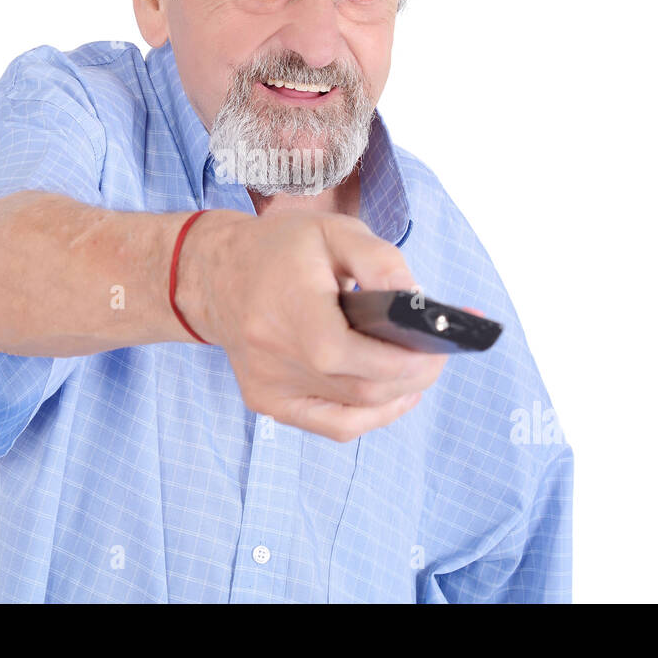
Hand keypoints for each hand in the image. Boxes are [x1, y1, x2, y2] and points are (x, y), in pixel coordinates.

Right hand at [176, 209, 449, 442]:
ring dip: (397, 394)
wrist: (217, 274)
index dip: (407, 361)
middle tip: (437, 353)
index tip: (440, 346)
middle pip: (364, 390)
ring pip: (354, 412)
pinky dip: (369, 414)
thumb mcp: (336, 232)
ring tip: (416, 367)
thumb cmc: (281, 250)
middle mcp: (277, 357)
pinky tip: (390, 394)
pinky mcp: (268, 402)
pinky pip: (332, 425)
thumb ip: (382, 262)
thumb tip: (419, 302)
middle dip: (414, 376)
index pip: (356, 358)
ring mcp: (270, 387)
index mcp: (293, 312)